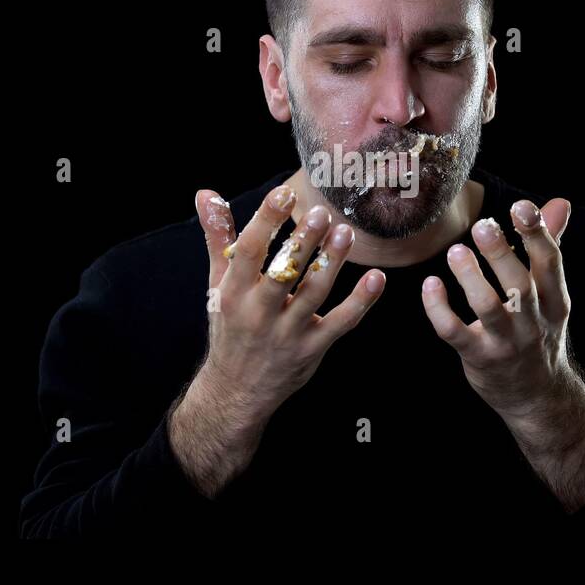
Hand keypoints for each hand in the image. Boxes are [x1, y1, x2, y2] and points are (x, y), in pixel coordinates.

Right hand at [170, 185, 385, 497]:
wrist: (236, 391)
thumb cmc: (230, 327)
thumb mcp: (218, 284)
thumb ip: (218, 238)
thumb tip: (206, 194)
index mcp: (232, 293)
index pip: (249, 251)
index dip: (266, 220)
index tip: (284, 194)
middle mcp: (258, 314)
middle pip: (283, 273)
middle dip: (302, 242)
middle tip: (320, 212)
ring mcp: (287, 333)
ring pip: (314, 294)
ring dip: (332, 262)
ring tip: (345, 233)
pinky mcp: (312, 348)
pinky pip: (341, 323)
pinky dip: (361, 301)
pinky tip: (377, 277)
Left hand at [420, 197, 584, 510]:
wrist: (535, 396)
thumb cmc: (537, 332)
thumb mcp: (550, 295)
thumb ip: (548, 247)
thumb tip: (560, 202)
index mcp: (554, 301)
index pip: (550, 263)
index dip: (537, 234)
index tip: (521, 206)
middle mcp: (533, 322)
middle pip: (520, 285)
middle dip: (501, 254)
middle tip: (482, 224)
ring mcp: (506, 342)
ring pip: (488, 309)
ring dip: (470, 279)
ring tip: (455, 251)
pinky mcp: (478, 358)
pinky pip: (454, 332)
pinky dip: (439, 309)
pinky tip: (429, 284)